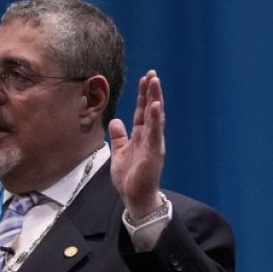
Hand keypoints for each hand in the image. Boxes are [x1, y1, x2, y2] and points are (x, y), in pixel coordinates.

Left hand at [109, 70, 165, 218]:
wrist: (135, 197)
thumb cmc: (130, 177)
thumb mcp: (119, 152)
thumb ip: (119, 136)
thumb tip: (116, 121)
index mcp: (141, 136)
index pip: (143, 111)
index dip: (143, 95)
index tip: (144, 79)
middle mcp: (150, 137)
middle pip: (151, 110)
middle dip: (152, 92)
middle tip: (152, 74)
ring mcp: (153, 144)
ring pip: (156, 117)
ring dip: (156, 99)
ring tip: (155, 82)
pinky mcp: (154, 153)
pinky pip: (155, 133)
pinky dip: (156, 119)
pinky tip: (156, 106)